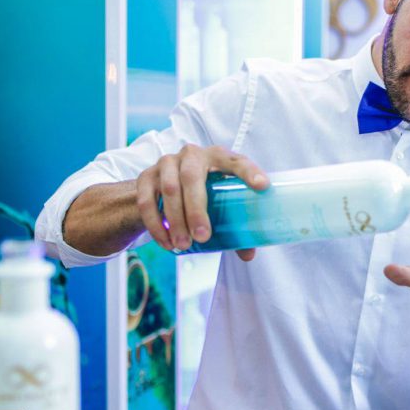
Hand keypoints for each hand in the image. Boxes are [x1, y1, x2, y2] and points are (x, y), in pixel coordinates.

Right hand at [136, 144, 268, 259]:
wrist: (162, 185)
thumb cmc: (202, 192)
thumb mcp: (219, 201)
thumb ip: (234, 225)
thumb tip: (248, 254)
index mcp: (218, 157)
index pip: (236, 161)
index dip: (250, 172)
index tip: (263, 187)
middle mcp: (192, 155)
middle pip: (192, 178)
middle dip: (197, 210)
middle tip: (203, 237)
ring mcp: (166, 163)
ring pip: (169, 189)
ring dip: (176, 220)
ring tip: (183, 245)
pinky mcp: (146, 177)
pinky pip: (147, 201)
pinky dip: (156, 225)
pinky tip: (166, 242)